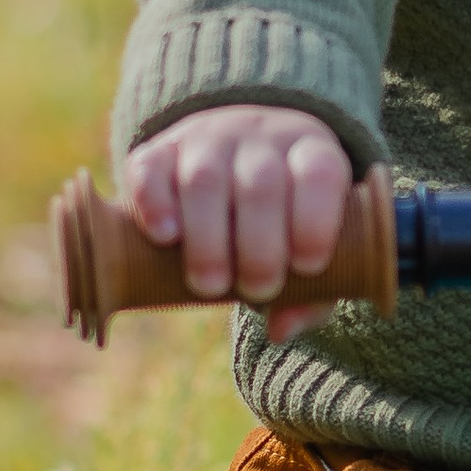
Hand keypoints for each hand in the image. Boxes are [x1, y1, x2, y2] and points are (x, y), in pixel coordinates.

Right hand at [123, 105, 353, 343]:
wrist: (237, 155)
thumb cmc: (287, 219)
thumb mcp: (312, 245)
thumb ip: (312, 290)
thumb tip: (281, 331)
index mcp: (311, 154)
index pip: (319, 173)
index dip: (315, 221)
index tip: (307, 268)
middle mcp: (260, 139)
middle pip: (260, 183)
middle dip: (259, 246)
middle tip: (256, 290)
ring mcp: (207, 140)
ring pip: (205, 179)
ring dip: (207, 239)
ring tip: (209, 286)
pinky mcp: (159, 151)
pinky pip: (151, 168)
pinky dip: (155, 204)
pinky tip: (165, 239)